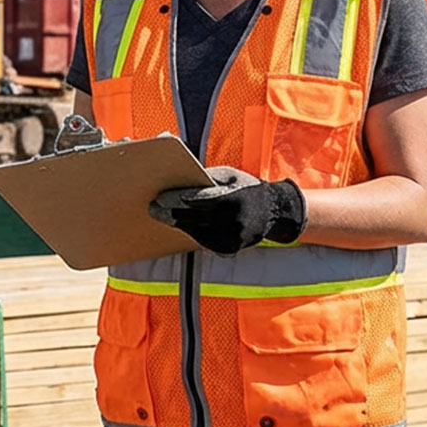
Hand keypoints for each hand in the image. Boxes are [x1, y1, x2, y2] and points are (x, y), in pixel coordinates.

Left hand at [148, 167, 307, 255]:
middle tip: (152, 208)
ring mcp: (232, 238)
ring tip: (161, 215)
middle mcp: (233, 221)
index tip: (159, 197)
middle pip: (193, 218)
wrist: (274, 212)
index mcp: (234, 199)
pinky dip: (191, 231)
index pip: (198, 200)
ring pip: (195, 231)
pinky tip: (180, 225)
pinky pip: (203, 240)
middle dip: (170, 213)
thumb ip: (206, 179)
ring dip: (177, 224)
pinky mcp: (229, 249)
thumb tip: (177, 179)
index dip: (176, 200)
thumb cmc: (245, 188)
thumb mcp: (229, 177)